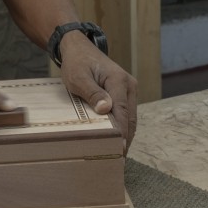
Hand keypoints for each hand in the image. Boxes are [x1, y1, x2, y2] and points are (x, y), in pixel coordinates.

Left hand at [59, 32, 136, 151]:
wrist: (78, 48)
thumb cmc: (77, 62)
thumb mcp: (78, 78)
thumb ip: (92, 93)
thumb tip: (107, 109)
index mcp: (120, 81)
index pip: (123, 112)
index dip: (121, 132)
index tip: (119, 150)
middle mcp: (129, 85)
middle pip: (130, 118)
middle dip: (125, 139)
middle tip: (118, 160)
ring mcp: (128, 89)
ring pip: (130, 117)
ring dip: (125, 135)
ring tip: (117, 155)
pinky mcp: (123, 93)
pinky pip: (125, 113)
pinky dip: (122, 127)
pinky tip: (115, 140)